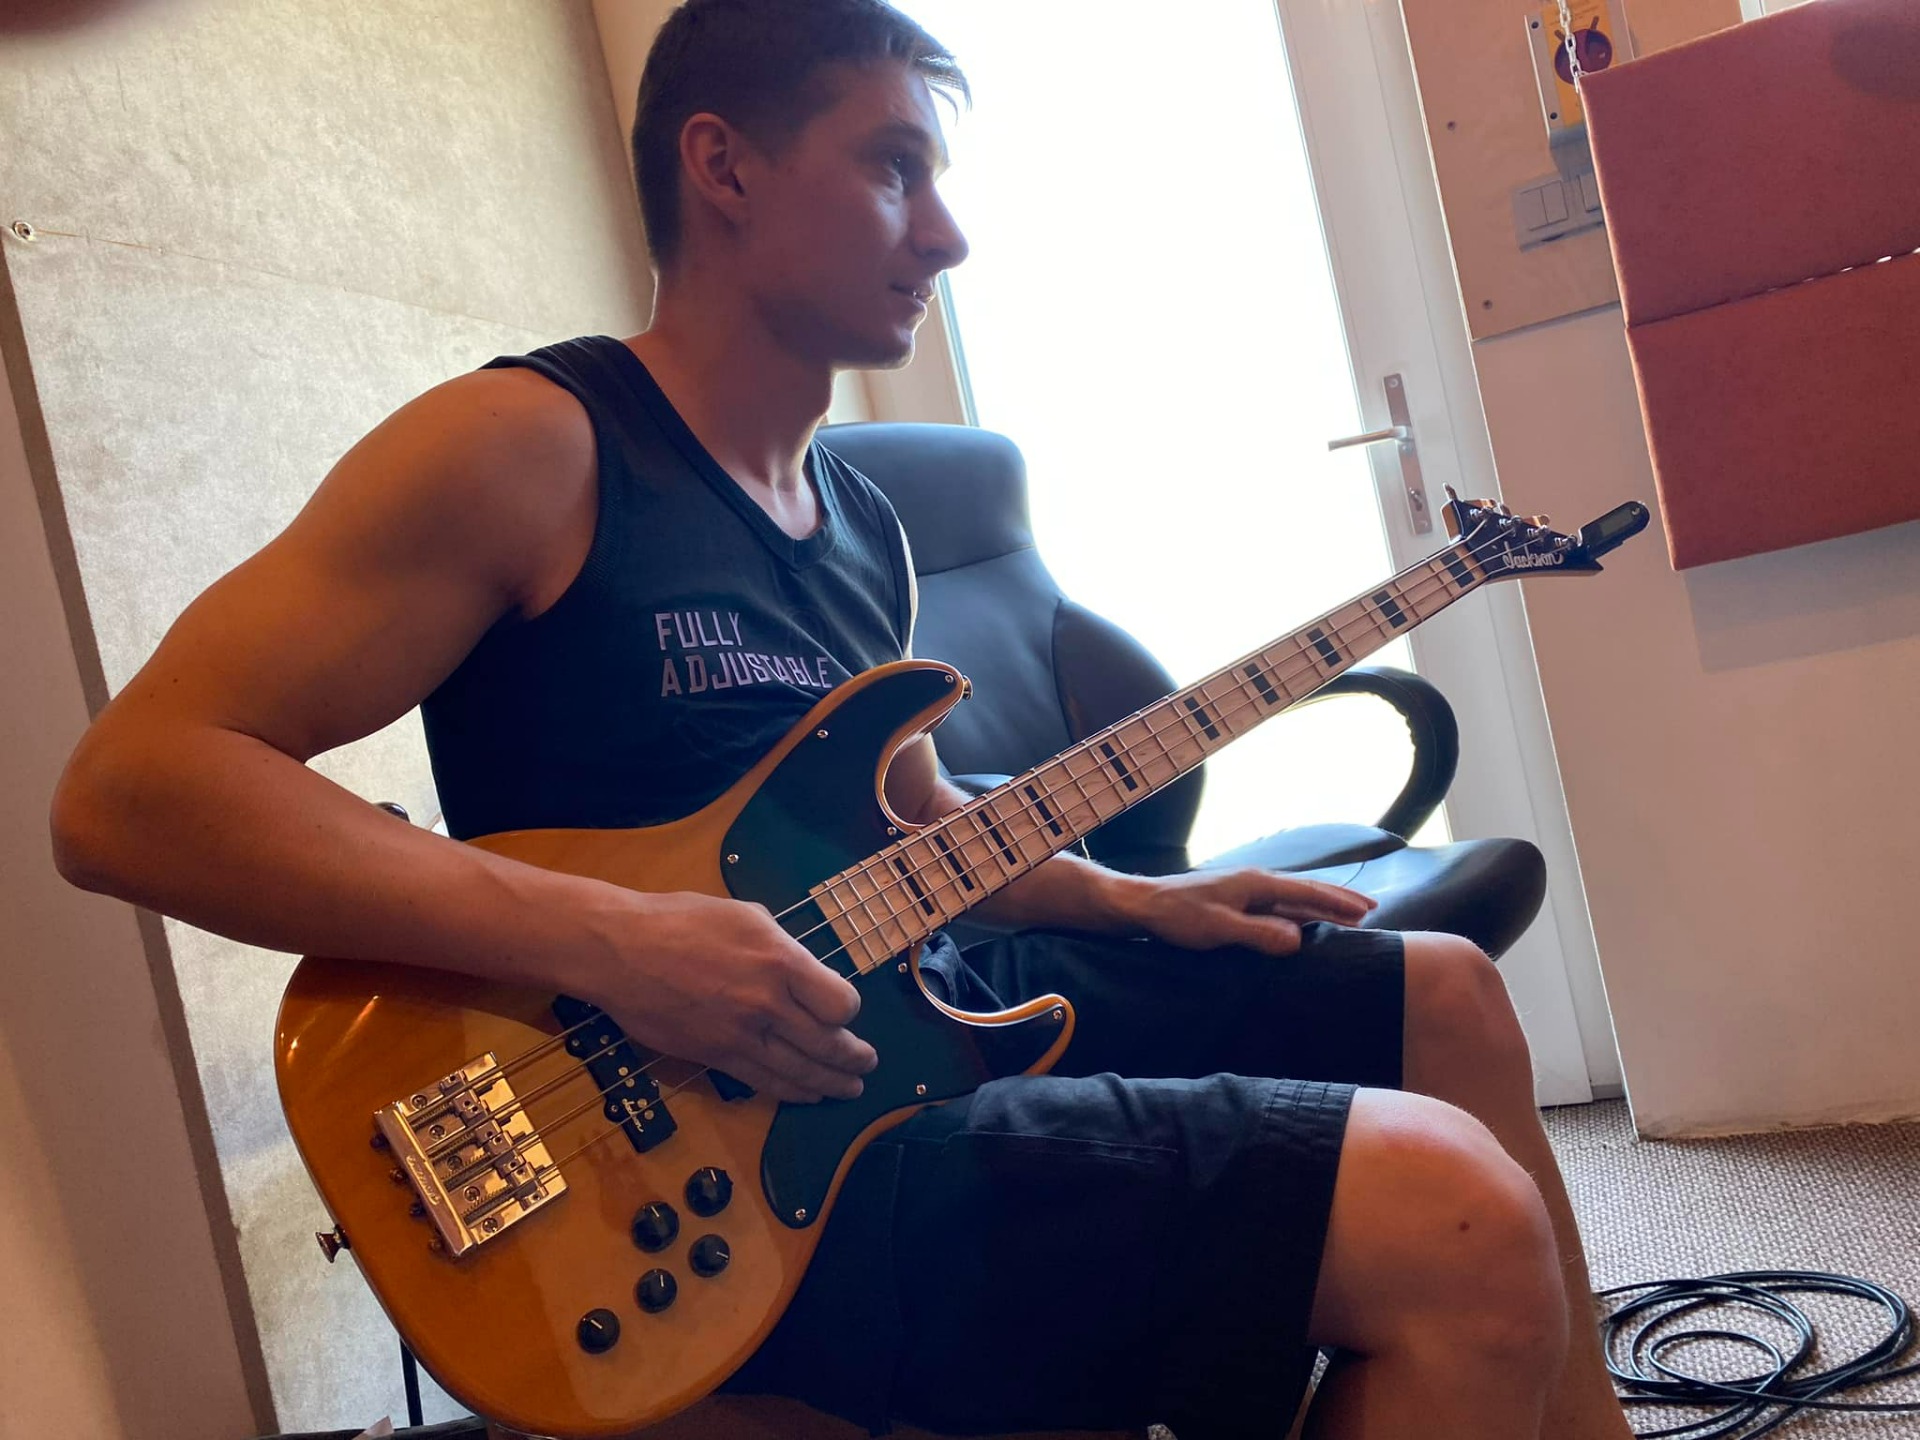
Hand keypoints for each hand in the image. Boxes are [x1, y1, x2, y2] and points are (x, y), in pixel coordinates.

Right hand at [577, 888, 878, 1104]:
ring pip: (800, 1071)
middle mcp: (767, 1003)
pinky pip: (764, 1082)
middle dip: (854, 1059)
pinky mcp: (716, 1056)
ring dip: (831, 1084)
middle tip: (867, 1064)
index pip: (839, 1003)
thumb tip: (803, 970)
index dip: (849, 1011)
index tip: (845, 1011)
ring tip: (849, 1088)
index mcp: (780, 961)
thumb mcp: (746, 915)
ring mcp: (741, 1035)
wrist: (621, 951)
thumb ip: (782, 946)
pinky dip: (792, 1092)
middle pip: (828, 1045)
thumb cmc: (681, 921)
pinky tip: (807, 1094)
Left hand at [1113, 868, 1375, 956]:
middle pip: (1306, 890)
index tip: (1367, 911)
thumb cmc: (1178, 916)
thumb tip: (1300, 939)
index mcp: (1257, 884)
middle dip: (1338, 900)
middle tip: (1370, 910)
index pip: (1307, 892)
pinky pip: (1278, 905)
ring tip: (1347, 915)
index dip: (1339, 902)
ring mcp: (1245, 890)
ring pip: (1294, 897)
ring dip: (1321, 906)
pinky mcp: (1235, 900)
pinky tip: (1303, 920)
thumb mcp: (1220, 928)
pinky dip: (1299, 911)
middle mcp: (1255, 882)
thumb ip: (1260, 934)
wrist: (1144, 905)